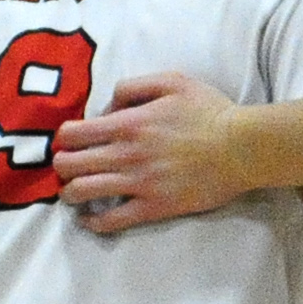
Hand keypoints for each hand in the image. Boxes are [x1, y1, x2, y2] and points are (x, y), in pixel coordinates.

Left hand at [54, 72, 247, 229]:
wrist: (242, 147)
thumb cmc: (210, 111)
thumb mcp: (172, 81)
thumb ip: (133, 87)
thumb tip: (108, 107)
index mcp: (127, 123)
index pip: (72, 134)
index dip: (63, 138)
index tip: (69, 142)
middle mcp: (126, 154)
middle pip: (68, 164)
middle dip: (61, 165)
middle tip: (68, 167)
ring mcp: (138, 184)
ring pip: (81, 193)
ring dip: (70, 193)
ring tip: (74, 192)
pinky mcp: (153, 207)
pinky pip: (111, 221)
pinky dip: (92, 222)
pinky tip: (90, 219)